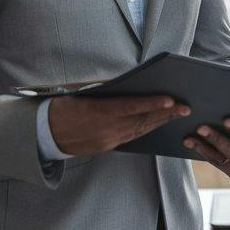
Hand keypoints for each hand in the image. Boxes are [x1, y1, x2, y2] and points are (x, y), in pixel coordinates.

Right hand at [49, 94, 190, 156]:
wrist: (43, 134)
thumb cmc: (62, 106)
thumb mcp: (80, 93)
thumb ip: (104, 89)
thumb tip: (128, 82)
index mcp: (99, 112)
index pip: (131, 107)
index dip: (153, 104)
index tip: (171, 100)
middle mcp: (106, 129)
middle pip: (141, 121)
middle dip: (165, 115)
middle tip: (186, 108)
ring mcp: (108, 141)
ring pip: (140, 131)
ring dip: (160, 122)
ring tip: (177, 114)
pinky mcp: (107, 147)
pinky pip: (132, 138)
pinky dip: (147, 129)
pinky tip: (158, 123)